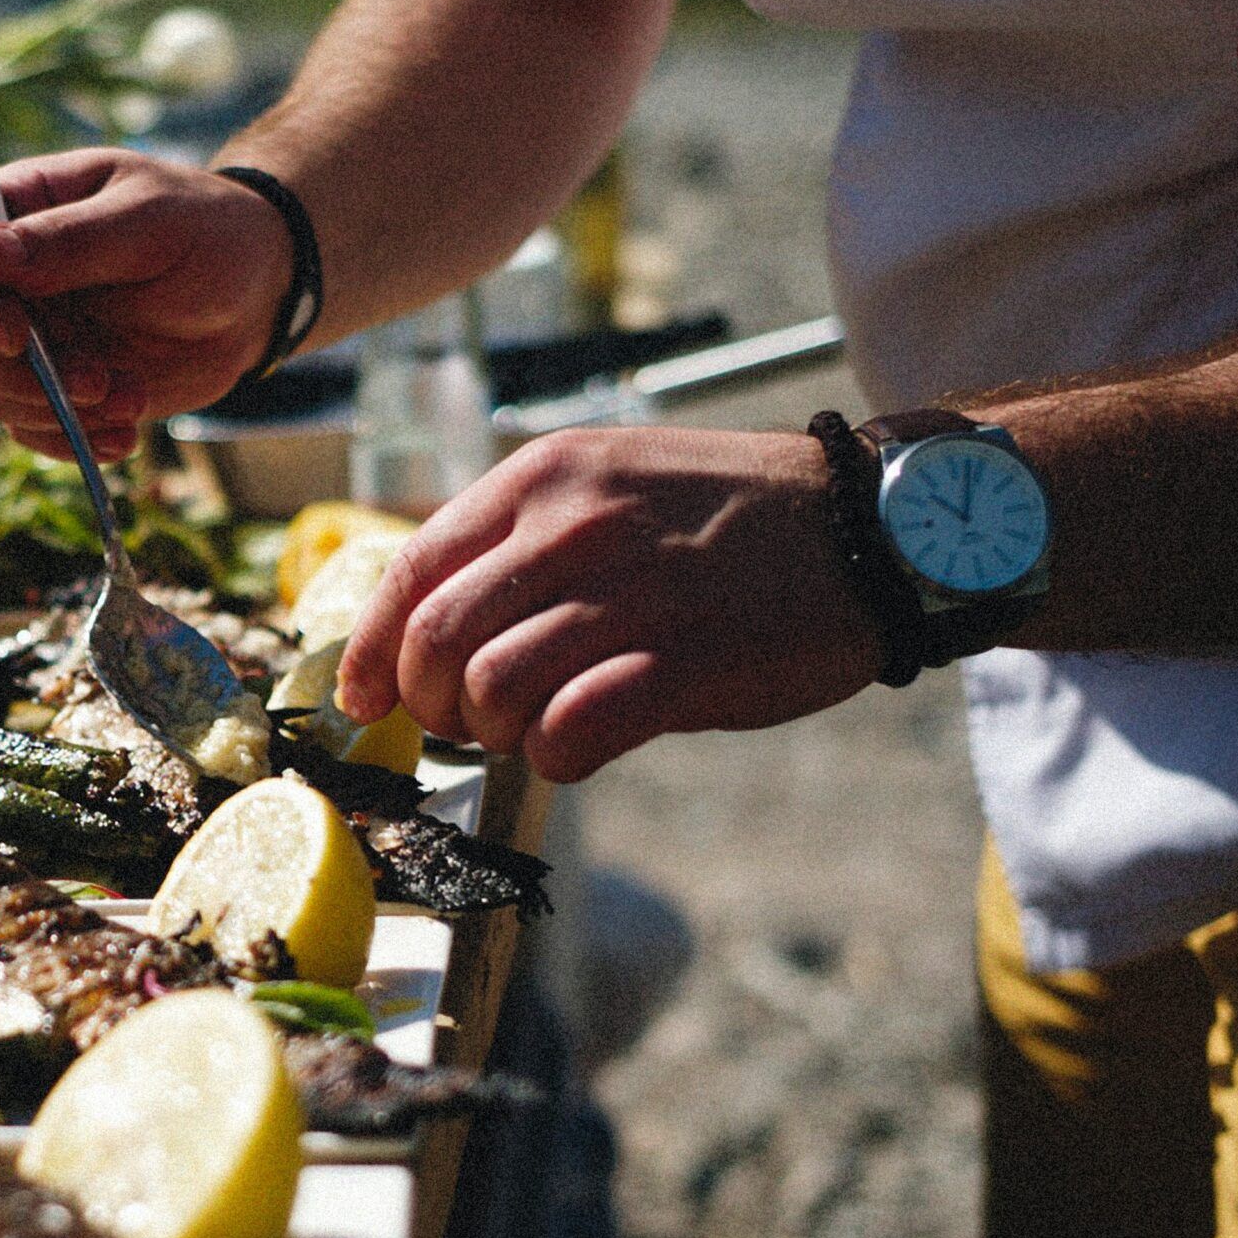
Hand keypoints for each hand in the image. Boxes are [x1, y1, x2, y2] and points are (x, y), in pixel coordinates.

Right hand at [0, 148, 290, 459]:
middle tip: (97, 380)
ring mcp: (28, 337)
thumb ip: (70, 241)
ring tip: (129, 398)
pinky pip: (31, 429)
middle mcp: (5, 279)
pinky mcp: (56, 388)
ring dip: (55, 412)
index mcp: (14, 212)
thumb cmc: (207, 232)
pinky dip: (72, 441)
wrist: (257, 292)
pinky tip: (123, 435)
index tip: (15, 334)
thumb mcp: (149, 223)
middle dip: (23, 372)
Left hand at [334, 427, 882, 781]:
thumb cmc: (731, 521)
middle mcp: (572, 528)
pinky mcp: (680, 663)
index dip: (369, 650)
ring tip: (538, 725)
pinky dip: (557, 758)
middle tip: (463, 722)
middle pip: (434, 645)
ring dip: (498, 734)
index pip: (410, 570)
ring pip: (489, 695)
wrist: (875, 525)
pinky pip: (565, 737)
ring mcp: (626, 595)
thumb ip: (520, 542)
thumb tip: (426, 627)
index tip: (362, 697)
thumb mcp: (611, 485)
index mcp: (543, 479)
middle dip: (430, 705)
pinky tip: (583, 745)